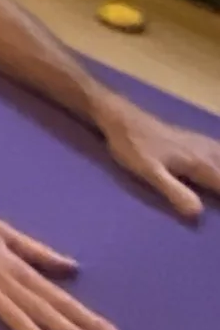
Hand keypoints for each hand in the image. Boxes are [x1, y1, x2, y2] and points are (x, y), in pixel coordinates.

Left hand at [100, 102, 219, 219]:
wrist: (120, 116)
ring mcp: (198, 142)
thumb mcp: (150, 173)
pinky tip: (219, 154)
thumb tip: (198, 213)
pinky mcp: (190, 138)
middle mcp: (204, 152)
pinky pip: (218, 148)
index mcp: (198, 163)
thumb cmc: (132, 146)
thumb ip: (174, 191)